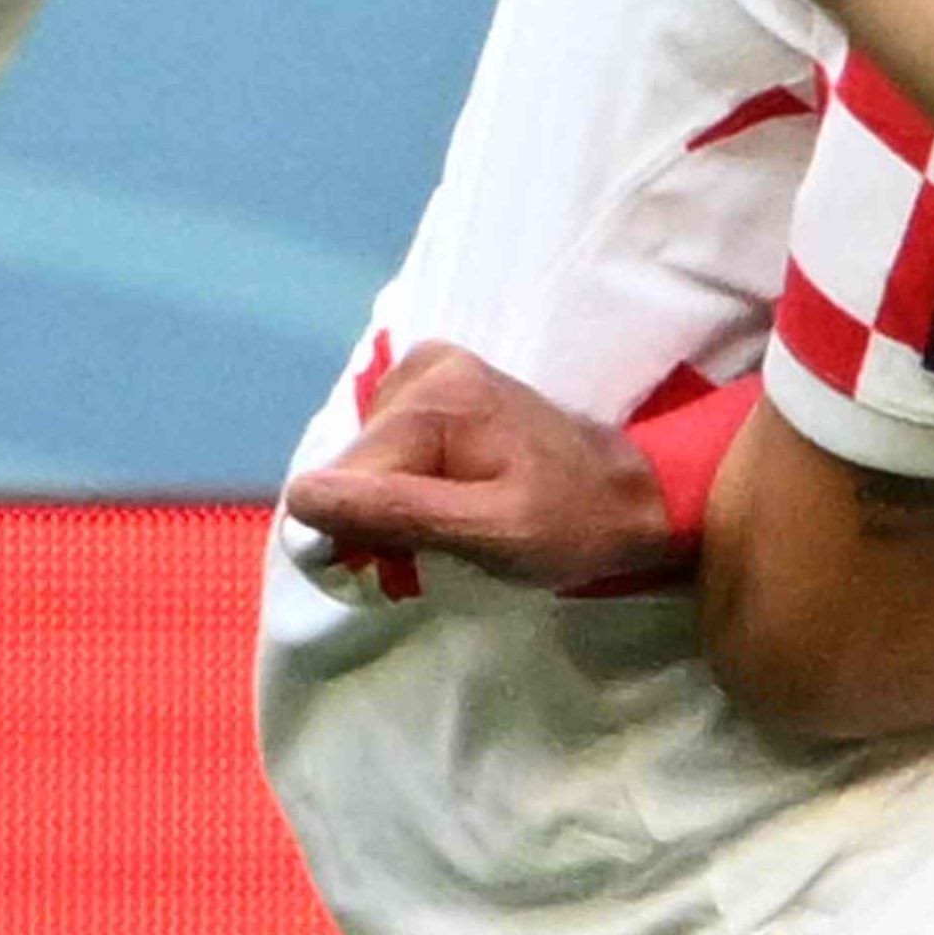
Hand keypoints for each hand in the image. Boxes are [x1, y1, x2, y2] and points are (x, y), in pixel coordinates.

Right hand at [279, 342, 677, 596]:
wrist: (631, 495)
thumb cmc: (573, 525)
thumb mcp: (493, 534)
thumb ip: (400, 513)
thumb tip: (302, 498)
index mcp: (436, 398)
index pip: (341, 483)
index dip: (363, 538)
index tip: (410, 567)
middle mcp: (423, 368)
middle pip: (352, 469)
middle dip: (380, 519)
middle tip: (444, 544)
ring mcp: (428, 369)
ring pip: (364, 463)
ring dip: (393, 504)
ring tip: (456, 519)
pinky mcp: (434, 383)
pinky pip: (386, 448)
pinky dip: (407, 481)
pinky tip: (452, 493)